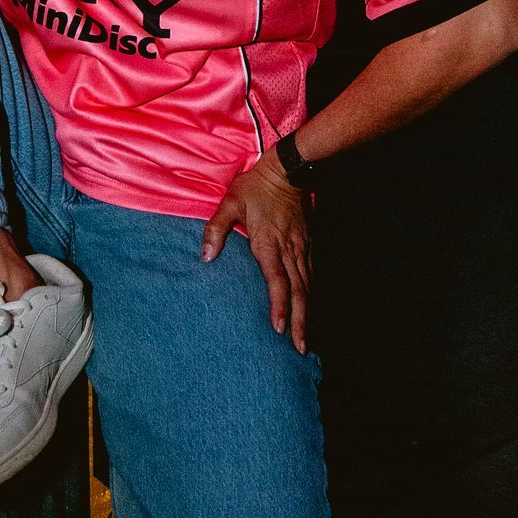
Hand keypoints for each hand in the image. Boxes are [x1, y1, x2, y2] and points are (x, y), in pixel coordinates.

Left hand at [201, 150, 312, 352]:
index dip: (280, 307)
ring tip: (307, 338)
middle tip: (301, 348)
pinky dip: (312, 296)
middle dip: (302, 322)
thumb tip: (205, 257)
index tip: (280, 329)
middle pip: (299, 293)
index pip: (277, 282)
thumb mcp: (230, 202)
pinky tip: (310, 309)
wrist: (288, 169)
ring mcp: (302, 248)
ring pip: (308, 287)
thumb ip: (216, 229)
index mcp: (269, 244)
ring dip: (309, 314)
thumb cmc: (255, 187)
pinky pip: (312, 276)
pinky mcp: (308, 245)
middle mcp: (290, 251)